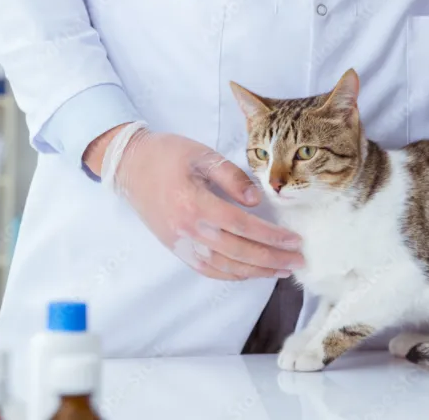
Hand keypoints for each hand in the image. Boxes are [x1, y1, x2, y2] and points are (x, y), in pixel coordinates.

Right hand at [86, 123, 304, 280]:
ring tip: (282, 270)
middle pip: (238, 252)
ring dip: (257, 272)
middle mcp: (188, 229)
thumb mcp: (202, 154)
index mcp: (195, 203)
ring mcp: (181, 243)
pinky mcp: (177, 248)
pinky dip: (232, 275)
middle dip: (272, 260)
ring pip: (225, 267)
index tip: (295, 240)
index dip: (271, 236)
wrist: (129, 166)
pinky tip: (251, 273)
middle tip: (298, 262)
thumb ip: (232, 176)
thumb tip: (257, 201)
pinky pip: (208, 270)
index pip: (242, 226)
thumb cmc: (167, 154)